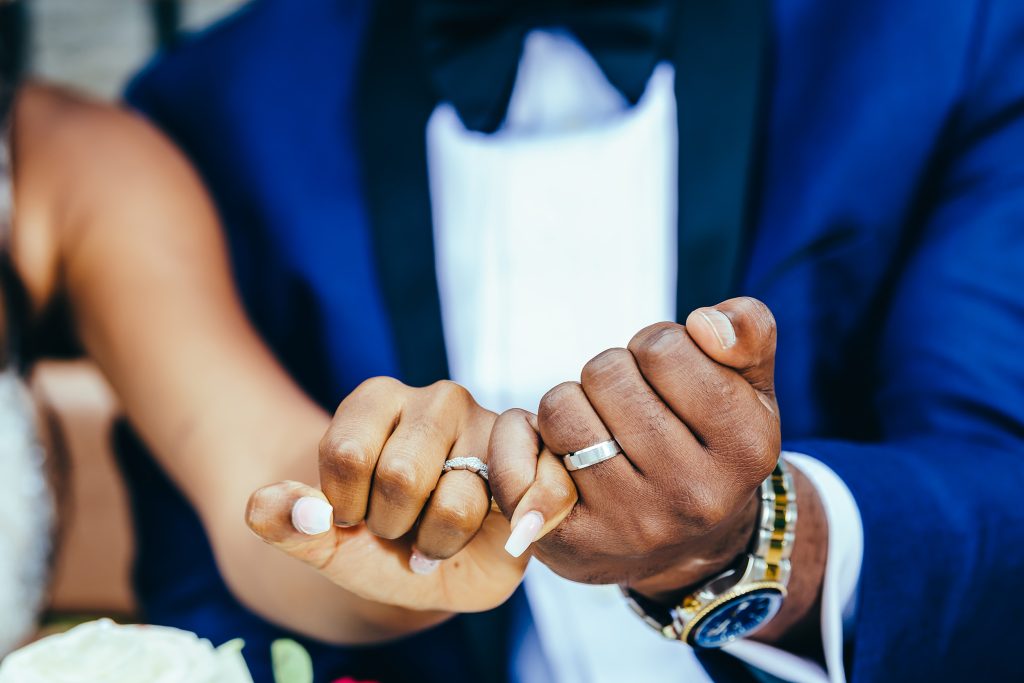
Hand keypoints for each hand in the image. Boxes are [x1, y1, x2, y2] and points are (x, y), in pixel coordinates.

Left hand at [245, 377, 526, 612]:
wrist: (430, 563)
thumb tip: (263, 504)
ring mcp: (491, 424)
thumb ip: (284, 522)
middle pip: (400, 476)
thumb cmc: (375, 541)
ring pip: (457, 498)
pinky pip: (536, 484)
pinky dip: (524, 519)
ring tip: (438, 536)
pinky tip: (510, 534)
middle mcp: (436, 400)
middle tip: (401, 528)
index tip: (350, 516)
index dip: (342, 507)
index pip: (346, 453)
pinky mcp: (534, 457)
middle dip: (393, 527)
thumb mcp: (321, 542)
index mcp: (376, 401)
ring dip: (440, 542)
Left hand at [489, 297, 781, 594]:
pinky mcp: (572, 543)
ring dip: (571, 404)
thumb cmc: (711, 446)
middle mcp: (692, 493)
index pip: (664, 348)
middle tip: (629, 405)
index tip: (667, 376)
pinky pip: (514, 463)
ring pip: (561, 408)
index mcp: (745, 448)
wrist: (688, 551)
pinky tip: (547, 446)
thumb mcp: (751, 387)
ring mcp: (630, 523)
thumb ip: (747, 331)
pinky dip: (519, 437)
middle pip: (606, 372)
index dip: (656, 346)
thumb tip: (706, 323)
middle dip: (611, 374)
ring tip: (597, 428)